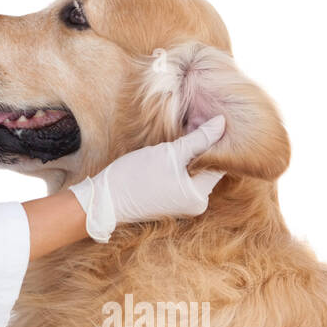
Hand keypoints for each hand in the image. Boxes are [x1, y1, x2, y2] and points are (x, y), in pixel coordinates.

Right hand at [69, 115, 226, 242]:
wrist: (104, 200)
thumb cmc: (135, 177)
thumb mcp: (169, 153)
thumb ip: (199, 139)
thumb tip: (223, 123)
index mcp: (200, 196)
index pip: (220, 162)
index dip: (212, 140)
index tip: (201, 121)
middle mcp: (196, 204)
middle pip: (207, 167)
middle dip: (200, 146)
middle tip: (189, 124)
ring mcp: (183, 205)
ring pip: (193, 172)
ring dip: (188, 154)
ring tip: (177, 137)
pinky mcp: (170, 202)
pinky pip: (182, 179)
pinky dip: (179, 166)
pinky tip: (167, 154)